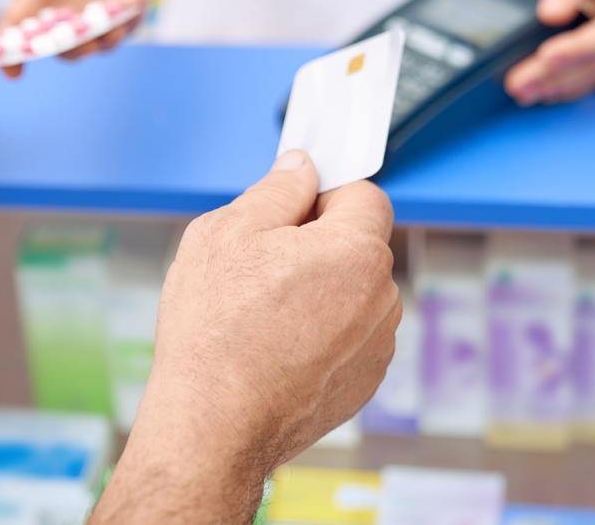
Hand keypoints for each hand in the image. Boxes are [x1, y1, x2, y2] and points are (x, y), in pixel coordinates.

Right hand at [1, 0, 153, 76]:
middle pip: (65, 52)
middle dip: (63, 50)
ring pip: (98, 46)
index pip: (23, 45)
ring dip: (97, 41)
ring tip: (95, 29)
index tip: (12, 72)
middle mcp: (69, 27)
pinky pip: (126, 27)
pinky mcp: (129, 15)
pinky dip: (124, 22)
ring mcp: (101, 24)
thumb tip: (11, 28)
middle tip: (62, 43)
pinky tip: (125, 2)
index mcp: (38, 15)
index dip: (15, 60)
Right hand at [91, 151, 399, 523]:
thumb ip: (276, 190)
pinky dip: (321, 336)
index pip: (365, 195)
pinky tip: (275, 349)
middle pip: (359, 246)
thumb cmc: (215, 331)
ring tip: (262, 315)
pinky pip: (348, 337)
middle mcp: (381, 298)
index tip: (294, 206)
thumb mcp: (228, 232)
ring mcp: (376, 346)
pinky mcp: (364, 383)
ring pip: (353, 294)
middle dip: (319, 245)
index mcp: (357, 251)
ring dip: (321, 292)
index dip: (325, 194)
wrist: (213, 425)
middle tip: (262, 265)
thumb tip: (301, 168)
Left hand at [505, 0, 594, 104]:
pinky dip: (566, 85)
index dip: (576, 49)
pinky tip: (541, 90)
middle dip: (554, 76)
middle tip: (517, 84)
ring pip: (593, 73)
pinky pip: (592, 73)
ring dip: (557, 87)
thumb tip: (549, 14)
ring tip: (522, 92)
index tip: (545, 57)